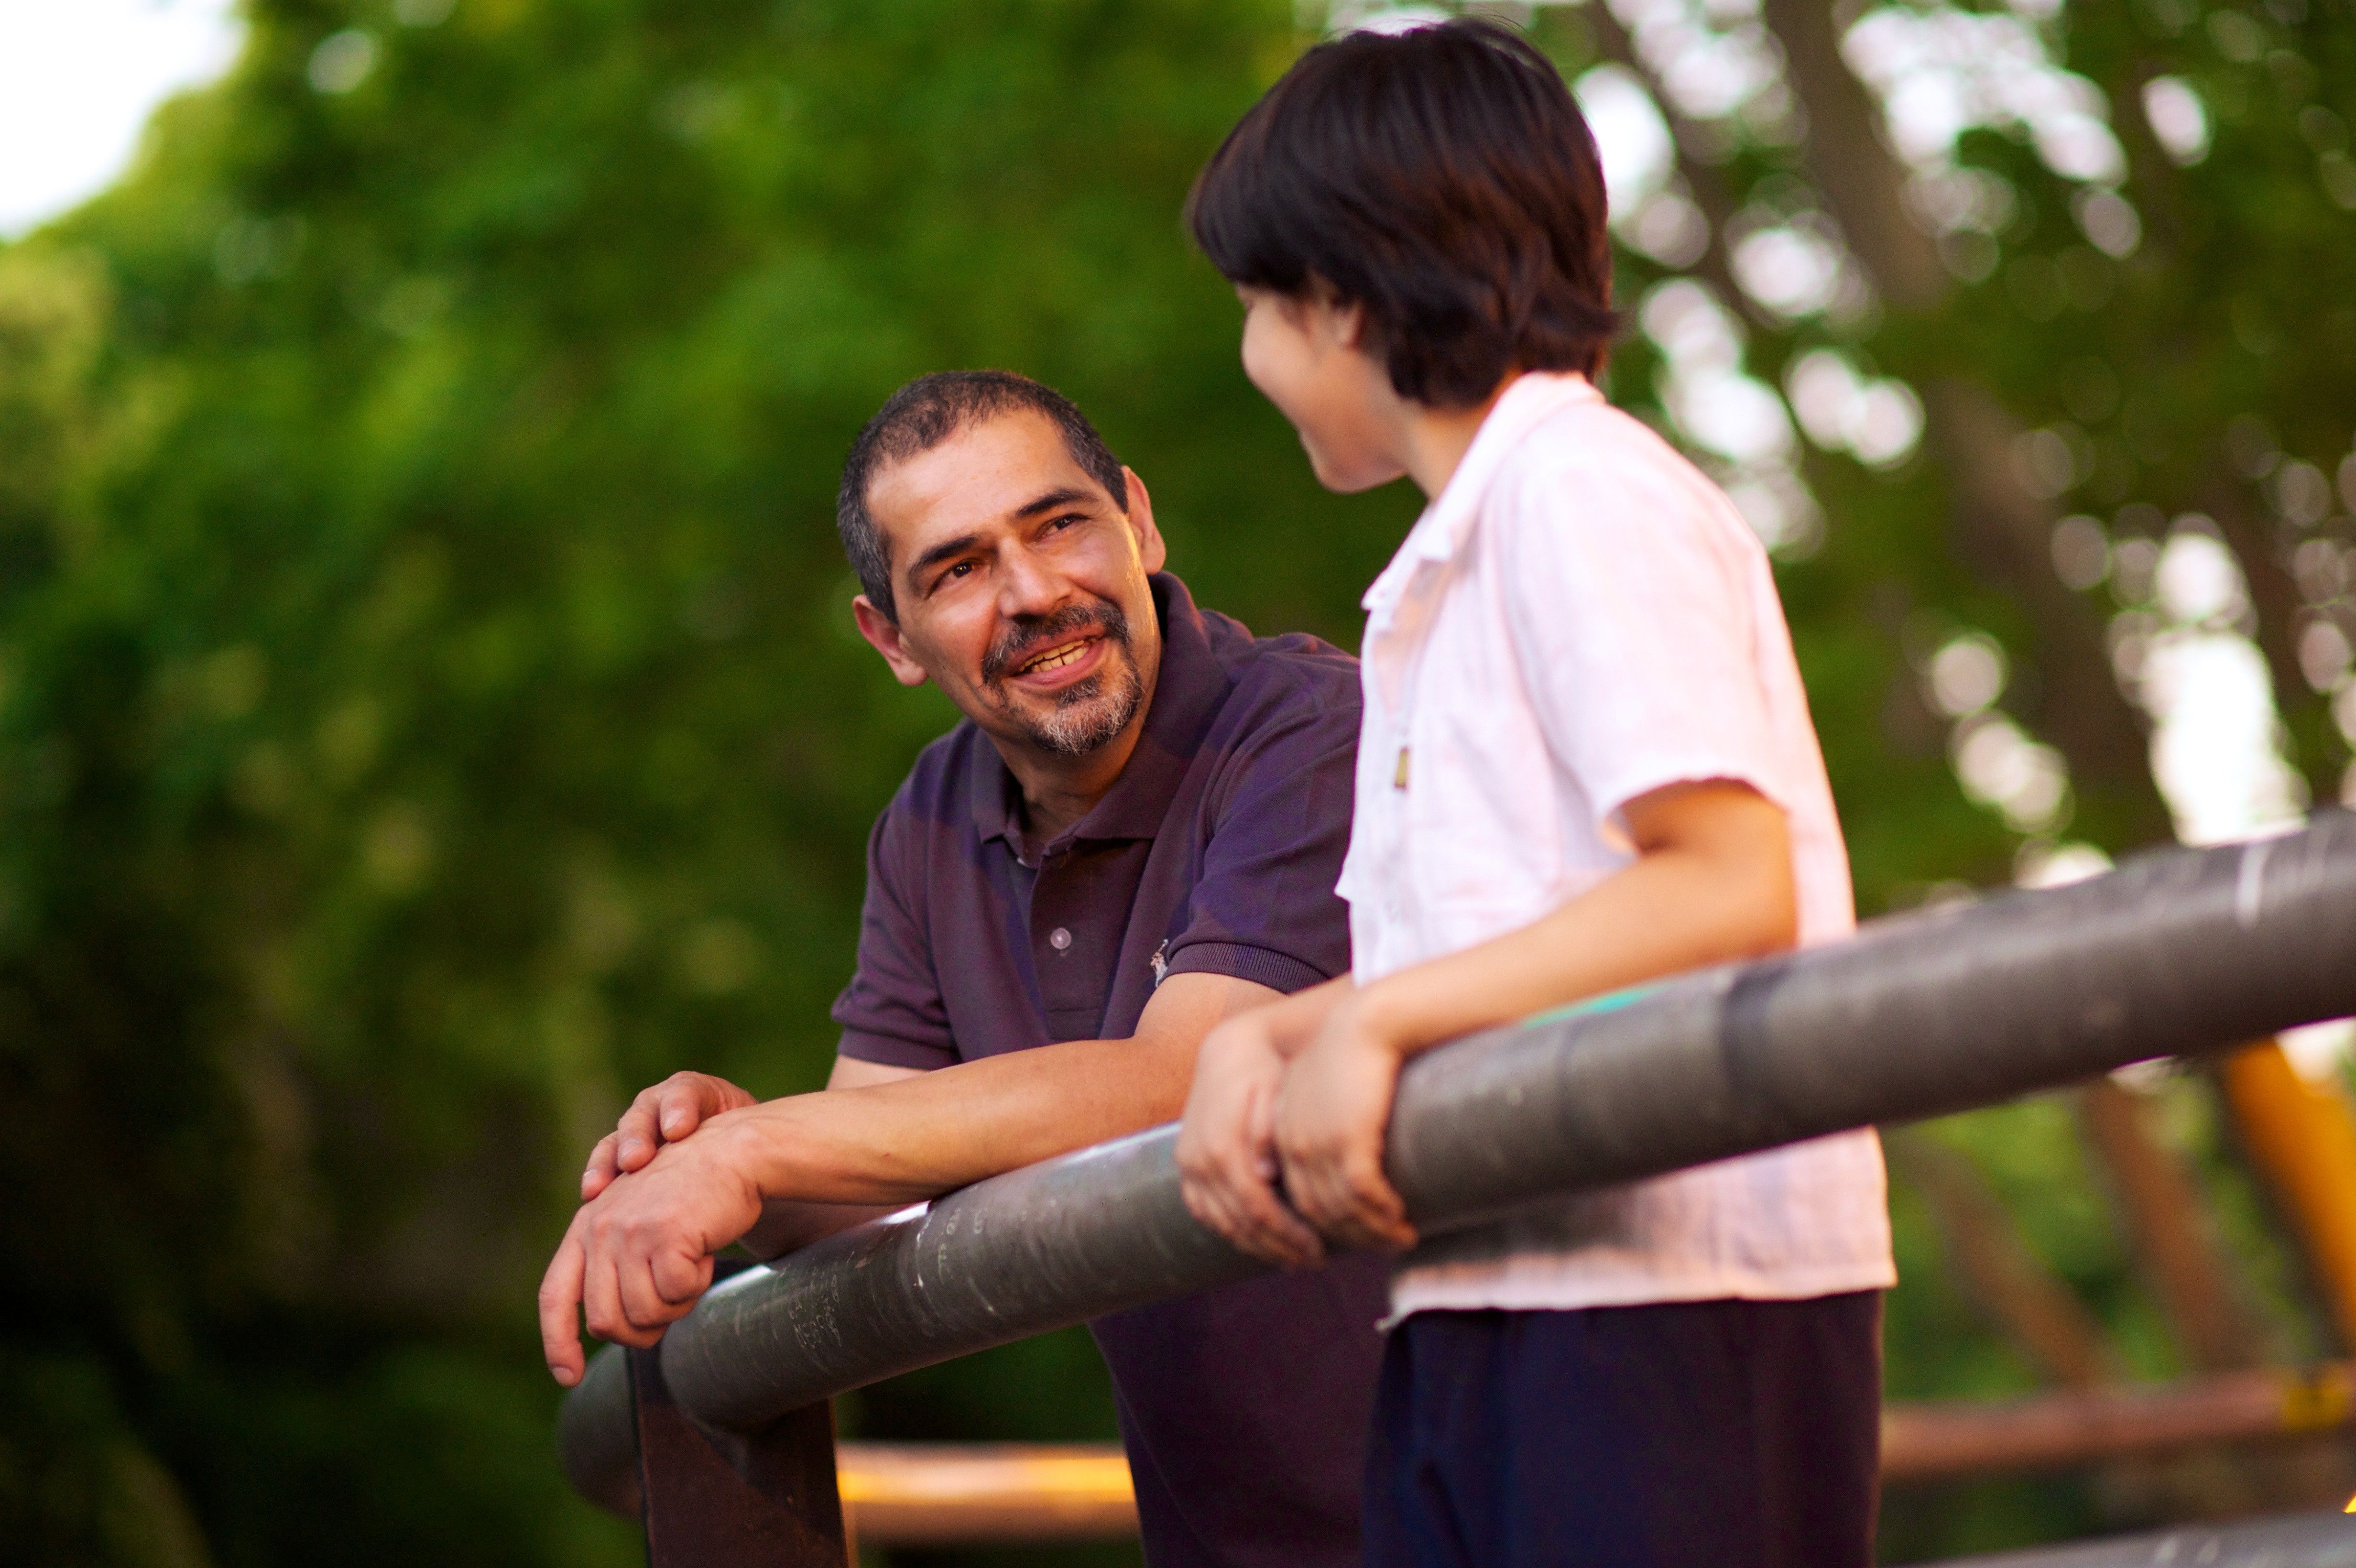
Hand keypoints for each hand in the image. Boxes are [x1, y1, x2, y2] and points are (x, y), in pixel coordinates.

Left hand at [539, 1120, 764, 1386]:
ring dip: (675, 1304)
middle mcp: (600, 1228)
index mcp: (587, 1227)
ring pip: (644, 1314)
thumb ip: (615, 1268)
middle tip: (673, 1303)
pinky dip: (694, 1284)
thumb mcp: (639, 1225)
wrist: (732, 1153)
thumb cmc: (692, 1198)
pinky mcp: (664, 1233)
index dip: (557, 1341)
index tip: (567, 1376)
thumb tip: (611, 1330)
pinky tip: (702, 1252)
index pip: (555, 1295)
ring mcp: (631, 1230)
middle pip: (606, 1321)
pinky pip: (676, 1294)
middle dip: (642, 1330)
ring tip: (689, 1265)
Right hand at [581, 1071, 757, 1200]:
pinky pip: (604, 1170)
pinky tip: (593, 1197)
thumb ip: (761, 1144)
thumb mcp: (758, 1141)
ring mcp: (636, 1136)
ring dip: (609, 1162)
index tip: (679, 1130)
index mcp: (694, 1095)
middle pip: (643, 1114)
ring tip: (604, 1185)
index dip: (679, 1107)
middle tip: (636, 1160)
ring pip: (616, 1141)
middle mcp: (658, 1109)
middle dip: (637, 1136)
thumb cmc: (747, 1153)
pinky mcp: (622, 1166)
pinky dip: (597, 1181)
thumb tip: (771, 1158)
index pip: (685, 1092)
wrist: (733, 1167)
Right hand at [1176, 1011, 1324, 1266]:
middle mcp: (1197, 1159)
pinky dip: (1231, 1230)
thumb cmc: (1264, 1073)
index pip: (1255, 1207)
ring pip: (1220, 1223)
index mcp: (1221, 1145)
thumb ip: (1269, 1131)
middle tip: (1311, 1259)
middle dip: (1277, 1246)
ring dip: (1256, 1245)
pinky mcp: (1185, 1166)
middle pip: (1238, 1222)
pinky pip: (1204, 1211)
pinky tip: (1259, 1239)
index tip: (1317, 1249)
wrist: (1230, 1051)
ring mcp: (1187, 1164)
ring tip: (1290, 1256)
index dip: (1286, 1234)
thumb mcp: (1275, 1093)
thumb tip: (1264, 1173)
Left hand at [1272, 992, 1416, 1252]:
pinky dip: (1382, 1215)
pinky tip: (1403, 1221)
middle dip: (1346, 1239)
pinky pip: (1363, 1193)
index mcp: (1279, 1130)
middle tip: (1379, 1247)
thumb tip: (1337, 1171)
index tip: (1343, 1244)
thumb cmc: (1357, 1056)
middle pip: (1312, 1212)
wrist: (1375, 1019)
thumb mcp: (1324, 1095)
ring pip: (1339, 1208)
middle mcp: (1289, 1139)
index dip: (1316, 1229)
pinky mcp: (1347, 1137)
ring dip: (1371, 1233)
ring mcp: (1315, 1140)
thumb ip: (1317, 1128)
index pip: (1289, 1197)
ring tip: (1400, 1239)